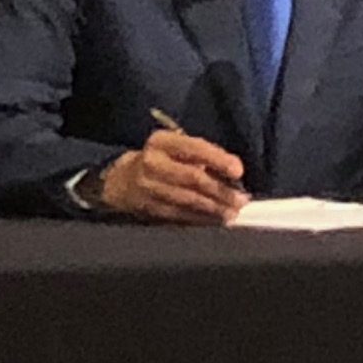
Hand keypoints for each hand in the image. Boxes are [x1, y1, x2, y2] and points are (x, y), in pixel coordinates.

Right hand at [98, 127, 248, 223]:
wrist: (121, 180)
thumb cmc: (160, 159)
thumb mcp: (174, 146)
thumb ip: (201, 154)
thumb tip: (233, 171)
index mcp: (161, 141)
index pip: (194, 148)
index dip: (217, 159)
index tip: (238, 171)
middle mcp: (152, 163)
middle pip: (192, 178)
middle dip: (220, 190)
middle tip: (240, 200)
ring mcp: (149, 188)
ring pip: (187, 200)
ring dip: (214, 208)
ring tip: (232, 213)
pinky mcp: (149, 208)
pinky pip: (180, 215)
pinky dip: (201, 219)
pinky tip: (215, 221)